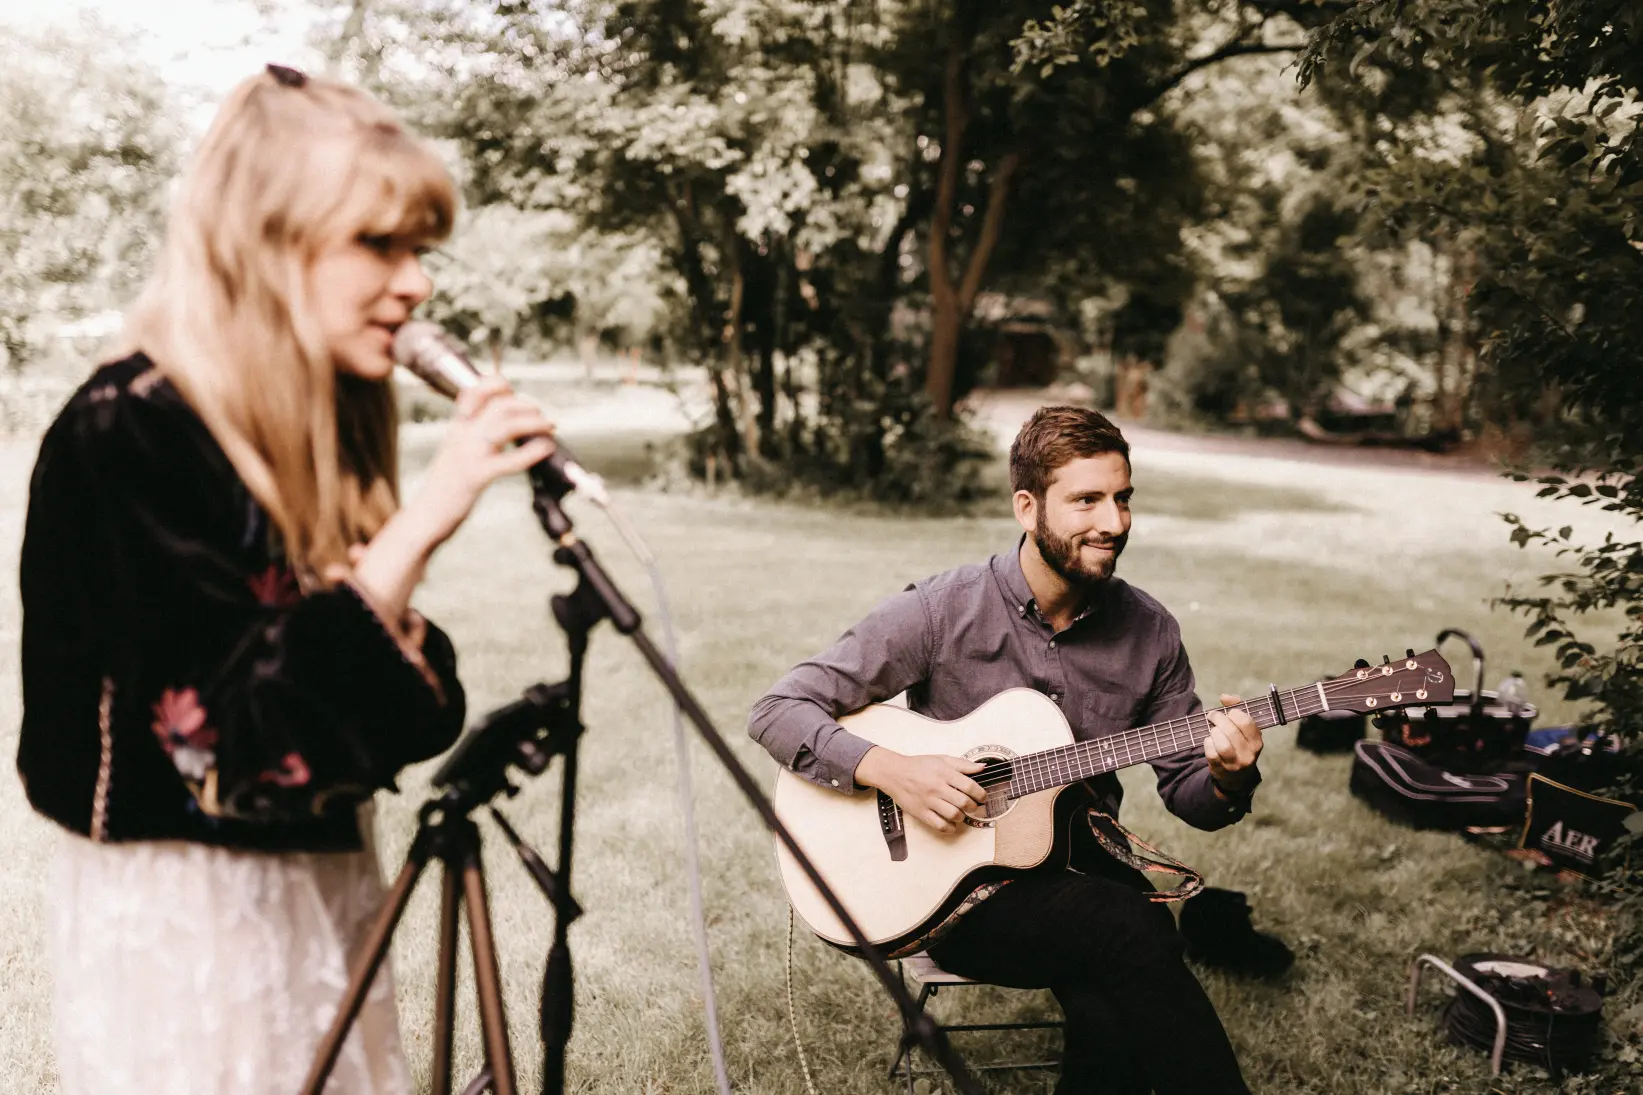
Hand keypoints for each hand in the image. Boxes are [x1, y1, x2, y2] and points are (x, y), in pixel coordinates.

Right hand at [405, 377, 555, 548]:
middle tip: (541, 416)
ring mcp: (468, 454)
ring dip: (533, 422)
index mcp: (457, 428)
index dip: (496, 385)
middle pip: (497, 405)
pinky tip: (546, 448)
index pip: (473, 392)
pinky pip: (508, 461)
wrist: (425, 514)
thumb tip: (506, 424)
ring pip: (504, 425)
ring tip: (549, 426)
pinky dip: (532, 452)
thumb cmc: (446, 486)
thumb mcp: (455, 452)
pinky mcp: (476, 477)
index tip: (513, 392)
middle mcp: (462, 435)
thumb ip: (473, 436)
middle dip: (525, 405)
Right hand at [853, 747, 986, 833]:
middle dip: (973, 807)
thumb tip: (982, 768)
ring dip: (962, 817)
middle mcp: (937, 787)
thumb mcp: (942, 759)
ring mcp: (928, 801)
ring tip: (961, 813)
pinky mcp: (920, 813)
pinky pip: (939, 825)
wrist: (894, 773)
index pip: (970, 786)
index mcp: (944, 773)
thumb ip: (963, 764)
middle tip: (974, 807)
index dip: (981, 794)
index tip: (983, 797)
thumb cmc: (919, 766)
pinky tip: (952, 824)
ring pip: (954, 815)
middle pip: (964, 802)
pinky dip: (950, 828)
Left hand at [1205, 693, 1262, 795]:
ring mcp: (1234, 763)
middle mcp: (1248, 754)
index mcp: (1257, 742)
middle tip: (1212, 716)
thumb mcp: (1245, 730)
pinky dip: (1208, 743)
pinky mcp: (1220, 769)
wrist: (1237, 777)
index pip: (1246, 722)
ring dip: (1214, 732)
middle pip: (1231, 731)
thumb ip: (1237, 708)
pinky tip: (1210, 742)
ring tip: (1213, 730)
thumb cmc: (1240, 746)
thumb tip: (1224, 697)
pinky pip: (1211, 752)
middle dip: (1218, 719)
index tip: (1229, 713)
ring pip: (1222, 744)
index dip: (1234, 713)